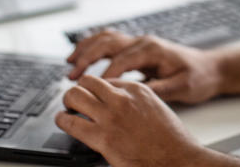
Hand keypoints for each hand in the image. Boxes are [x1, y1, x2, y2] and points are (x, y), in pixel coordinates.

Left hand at [57, 75, 210, 166]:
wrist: (177, 158)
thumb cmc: (171, 139)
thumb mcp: (156, 108)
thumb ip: (136, 102)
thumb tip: (120, 105)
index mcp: (137, 89)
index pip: (106, 80)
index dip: (96, 90)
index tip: (93, 97)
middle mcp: (122, 98)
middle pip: (87, 82)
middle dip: (79, 90)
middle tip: (76, 100)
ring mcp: (110, 116)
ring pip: (75, 95)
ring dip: (68, 101)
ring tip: (68, 109)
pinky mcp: (101, 137)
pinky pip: (71, 122)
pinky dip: (62, 120)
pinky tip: (63, 122)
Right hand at [67, 32, 222, 103]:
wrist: (210, 68)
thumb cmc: (198, 77)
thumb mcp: (181, 88)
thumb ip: (157, 90)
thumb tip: (134, 94)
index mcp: (153, 49)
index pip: (121, 60)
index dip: (105, 75)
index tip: (93, 90)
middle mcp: (144, 42)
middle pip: (108, 43)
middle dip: (87, 58)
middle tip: (71, 76)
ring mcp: (140, 42)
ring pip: (107, 38)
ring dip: (86, 48)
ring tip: (69, 62)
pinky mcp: (138, 48)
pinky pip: (111, 42)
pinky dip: (94, 47)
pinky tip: (82, 56)